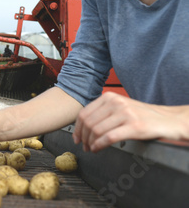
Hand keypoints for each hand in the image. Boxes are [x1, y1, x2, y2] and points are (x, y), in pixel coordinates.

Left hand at [73, 92, 187, 151]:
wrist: (168, 119)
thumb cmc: (143, 115)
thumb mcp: (120, 106)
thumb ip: (103, 111)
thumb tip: (83, 125)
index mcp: (109, 97)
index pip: (84, 113)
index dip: (77, 128)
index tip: (76, 138)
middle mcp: (116, 103)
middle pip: (89, 123)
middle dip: (83, 138)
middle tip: (84, 146)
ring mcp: (125, 114)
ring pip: (97, 130)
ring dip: (90, 143)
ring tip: (91, 149)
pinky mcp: (134, 126)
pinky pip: (109, 137)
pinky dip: (99, 145)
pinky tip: (98, 149)